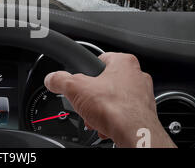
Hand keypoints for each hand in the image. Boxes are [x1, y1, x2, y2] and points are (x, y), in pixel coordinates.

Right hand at [44, 53, 175, 147]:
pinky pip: (122, 114)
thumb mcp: (75, 88)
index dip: (86, 72)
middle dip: (92, 96)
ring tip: (94, 117)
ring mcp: (142, 95)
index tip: (79, 81)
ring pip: (114, 99)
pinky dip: (112, 120)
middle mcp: (137, 76)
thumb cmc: (116, 108)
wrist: (135, 134)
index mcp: (124, 62)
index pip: (99, 59)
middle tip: (85, 103)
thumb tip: (52, 79)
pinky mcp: (143, 114)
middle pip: (105, 82)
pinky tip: (104, 126)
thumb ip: (60, 80)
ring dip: (101, 109)